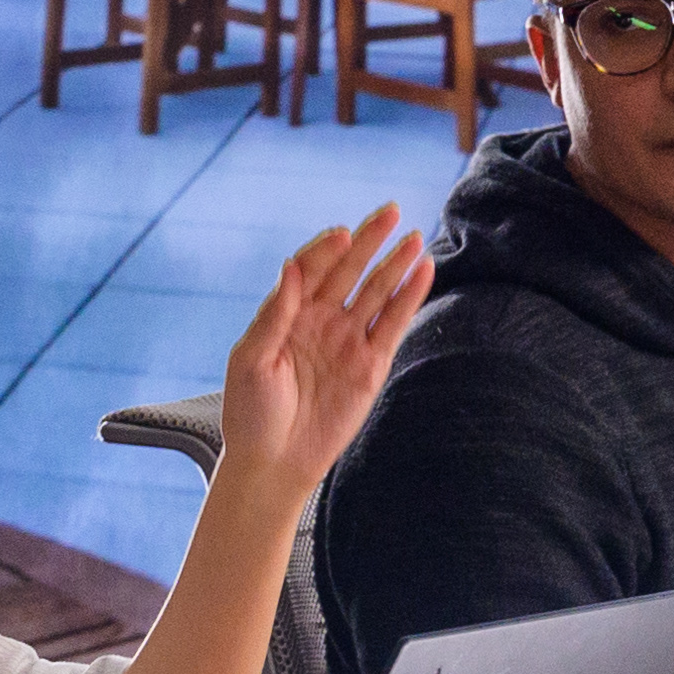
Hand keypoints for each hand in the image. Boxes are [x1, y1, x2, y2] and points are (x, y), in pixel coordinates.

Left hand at [218, 207, 431, 493]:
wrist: (275, 462)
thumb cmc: (251, 413)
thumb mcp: (250, 359)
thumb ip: (275, 313)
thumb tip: (293, 267)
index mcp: (287, 314)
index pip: (311, 269)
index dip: (326, 249)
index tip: (342, 234)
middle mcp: (321, 320)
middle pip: (350, 271)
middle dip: (370, 240)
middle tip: (392, 211)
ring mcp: (349, 340)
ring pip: (377, 292)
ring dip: (396, 264)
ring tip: (415, 237)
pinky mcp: (372, 364)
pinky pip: (394, 323)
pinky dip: (410, 296)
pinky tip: (423, 271)